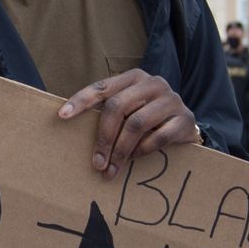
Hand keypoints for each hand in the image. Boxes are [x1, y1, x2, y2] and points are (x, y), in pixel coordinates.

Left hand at [57, 70, 200, 178]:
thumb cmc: (149, 118)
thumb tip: (73, 129)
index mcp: (134, 78)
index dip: (81, 100)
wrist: (186, 127)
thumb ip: (110, 113)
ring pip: (137, 124)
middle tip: (96, 163)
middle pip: (118, 107)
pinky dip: (142, 151)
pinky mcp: (185, 119)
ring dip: (120, 150)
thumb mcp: (130, 109)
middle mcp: (153, 83)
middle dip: (104, 138)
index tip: (62, 116)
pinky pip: (158, 137)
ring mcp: (171, 100)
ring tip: (111, 169)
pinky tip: (134, 159)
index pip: (103, 87)